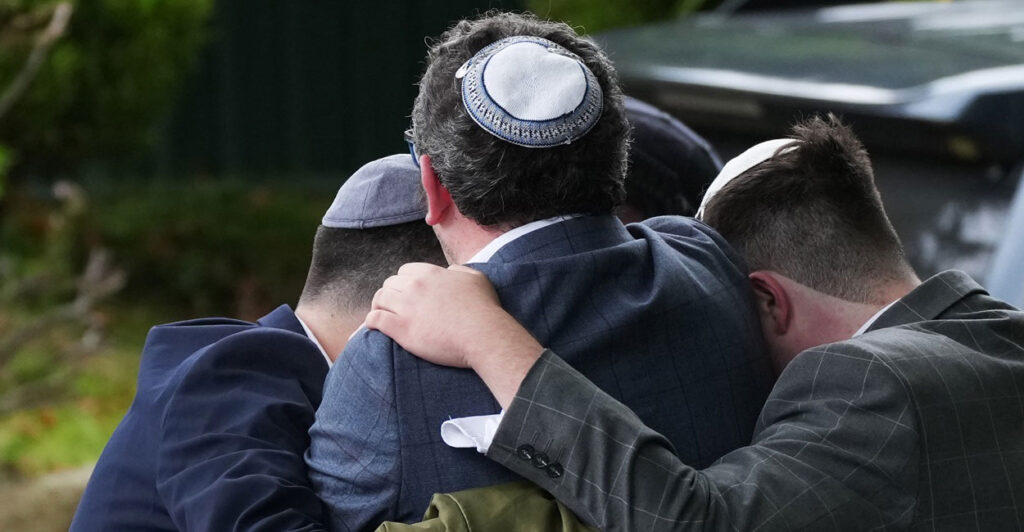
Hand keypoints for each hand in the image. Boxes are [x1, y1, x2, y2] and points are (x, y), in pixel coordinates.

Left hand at [365, 263, 542, 407]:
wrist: (482, 334)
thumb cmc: (484, 309)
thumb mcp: (476, 278)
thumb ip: (459, 271)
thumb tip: (449, 272)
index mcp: (430, 273)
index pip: (404, 271)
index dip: (403, 282)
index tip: (406, 293)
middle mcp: (415, 286)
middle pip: (389, 284)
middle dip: (390, 294)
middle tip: (394, 307)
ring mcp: (406, 306)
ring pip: (379, 300)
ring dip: (379, 307)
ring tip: (381, 316)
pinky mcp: (401, 328)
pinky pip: (375, 320)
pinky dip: (371, 322)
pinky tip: (373, 327)